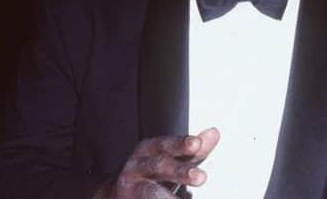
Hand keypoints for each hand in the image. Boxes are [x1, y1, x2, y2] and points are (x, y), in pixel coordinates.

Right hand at [94, 127, 219, 197]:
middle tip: (201, 177)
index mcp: (148, 150)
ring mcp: (130, 188)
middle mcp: (136, 167)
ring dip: (168, 198)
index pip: (167, 145)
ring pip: (149, 192)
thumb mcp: (168, 158)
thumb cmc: (148, 174)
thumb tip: (214, 133)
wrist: (112, 194)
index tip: (197, 143)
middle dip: (181, 171)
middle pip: (159, 166)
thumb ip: (190, 150)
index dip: (181, 144)